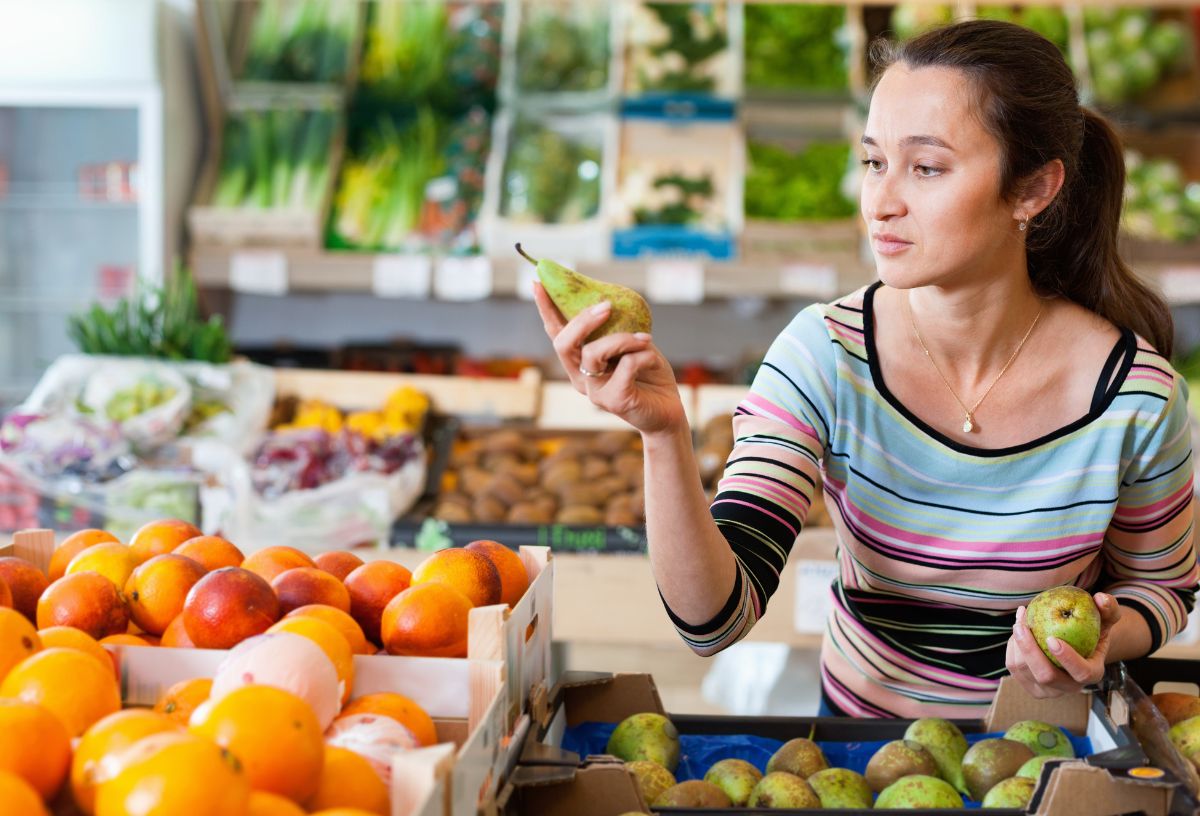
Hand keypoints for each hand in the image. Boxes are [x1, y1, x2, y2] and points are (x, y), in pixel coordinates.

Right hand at [533, 282, 685, 435]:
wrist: (667, 412)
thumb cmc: (648, 375)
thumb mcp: (631, 345)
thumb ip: (617, 328)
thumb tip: (609, 300)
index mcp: (580, 363)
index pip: (556, 333)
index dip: (546, 309)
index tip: (537, 283)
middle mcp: (581, 378)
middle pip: (563, 344)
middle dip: (582, 321)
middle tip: (607, 306)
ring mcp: (595, 392)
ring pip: (593, 353)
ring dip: (622, 338)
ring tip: (646, 338)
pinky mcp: (615, 401)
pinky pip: (626, 366)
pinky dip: (643, 356)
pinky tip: (654, 360)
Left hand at [1005, 592, 1121, 697]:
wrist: (1075, 645)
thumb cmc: (1092, 628)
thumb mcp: (1105, 618)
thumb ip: (1108, 608)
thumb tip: (1100, 598)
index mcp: (1091, 674)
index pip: (1081, 673)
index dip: (1067, 659)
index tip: (1052, 638)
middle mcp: (1069, 687)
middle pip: (1046, 676)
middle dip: (1030, 650)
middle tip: (1021, 625)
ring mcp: (1047, 690)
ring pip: (1024, 670)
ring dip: (1018, 644)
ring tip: (1021, 621)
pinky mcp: (1028, 685)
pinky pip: (1013, 666)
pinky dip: (1012, 646)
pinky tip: (1018, 629)